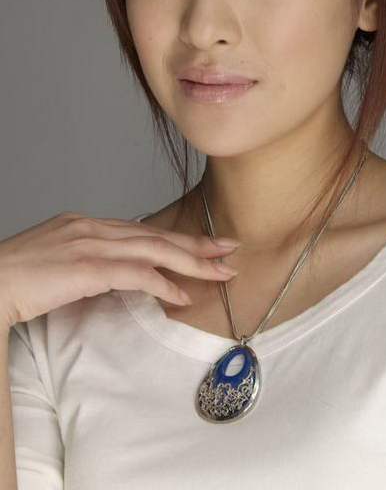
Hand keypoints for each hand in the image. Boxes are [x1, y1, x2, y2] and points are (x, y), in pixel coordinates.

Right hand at [0, 211, 240, 328]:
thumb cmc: (15, 277)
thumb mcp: (59, 260)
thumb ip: (90, 261)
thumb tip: (117, 275)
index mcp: (87, 223)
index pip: (142, 230)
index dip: (174, 238)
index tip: (202, 245)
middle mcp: (93, 226)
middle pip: (156, 235)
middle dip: (197, 244)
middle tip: (230, 248)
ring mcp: (91, 243)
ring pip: (155, 250)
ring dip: (193, 262)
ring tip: (222, 272)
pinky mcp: (88, 266)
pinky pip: (137, 274)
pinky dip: (164, 285)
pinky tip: (183, 296)